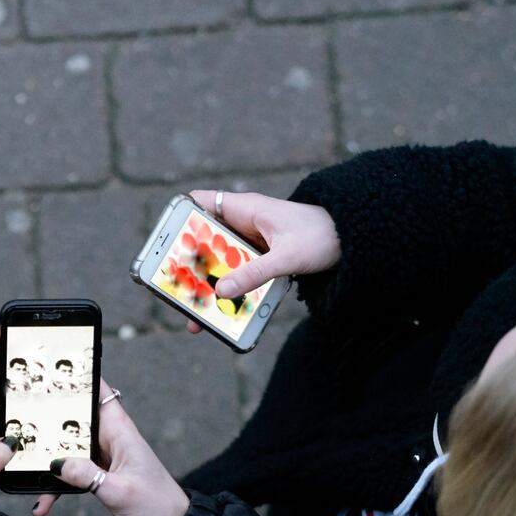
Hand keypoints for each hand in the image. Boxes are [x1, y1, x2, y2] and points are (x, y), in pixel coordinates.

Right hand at [28, 382, 190, 515]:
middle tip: (17, 417)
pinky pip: (71, 471)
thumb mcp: (118, 492)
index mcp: (119, 430)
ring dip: (47, 458)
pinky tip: (43, 501)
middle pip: (73, 416)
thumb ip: (87, 476)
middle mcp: (110, 437)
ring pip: (67, 446)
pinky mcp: (98, 472)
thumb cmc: (156, 505)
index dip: (76, 376)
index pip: (97, 390)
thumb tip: (57, 463)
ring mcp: (103, 454)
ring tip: (24, 465)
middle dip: (47, 417)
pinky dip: (57, 484)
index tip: (48, 371)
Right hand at [182, 190, 339, 326]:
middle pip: (203, 241)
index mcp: (244, 209)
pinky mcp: (260, 259)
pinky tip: (223, 313)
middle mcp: (243, 223)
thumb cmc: (322, 236)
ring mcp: (250, 242)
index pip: (199, 203)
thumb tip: (222, 293)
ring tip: (194, 313)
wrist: (353, 240)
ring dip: (208, 284)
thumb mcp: (287, 257)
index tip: (162, 243)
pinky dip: (228, 290)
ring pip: (218, 262)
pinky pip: (236, 274)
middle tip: (171, 288)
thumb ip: (254, 274)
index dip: (178, 219)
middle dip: (188, 265)